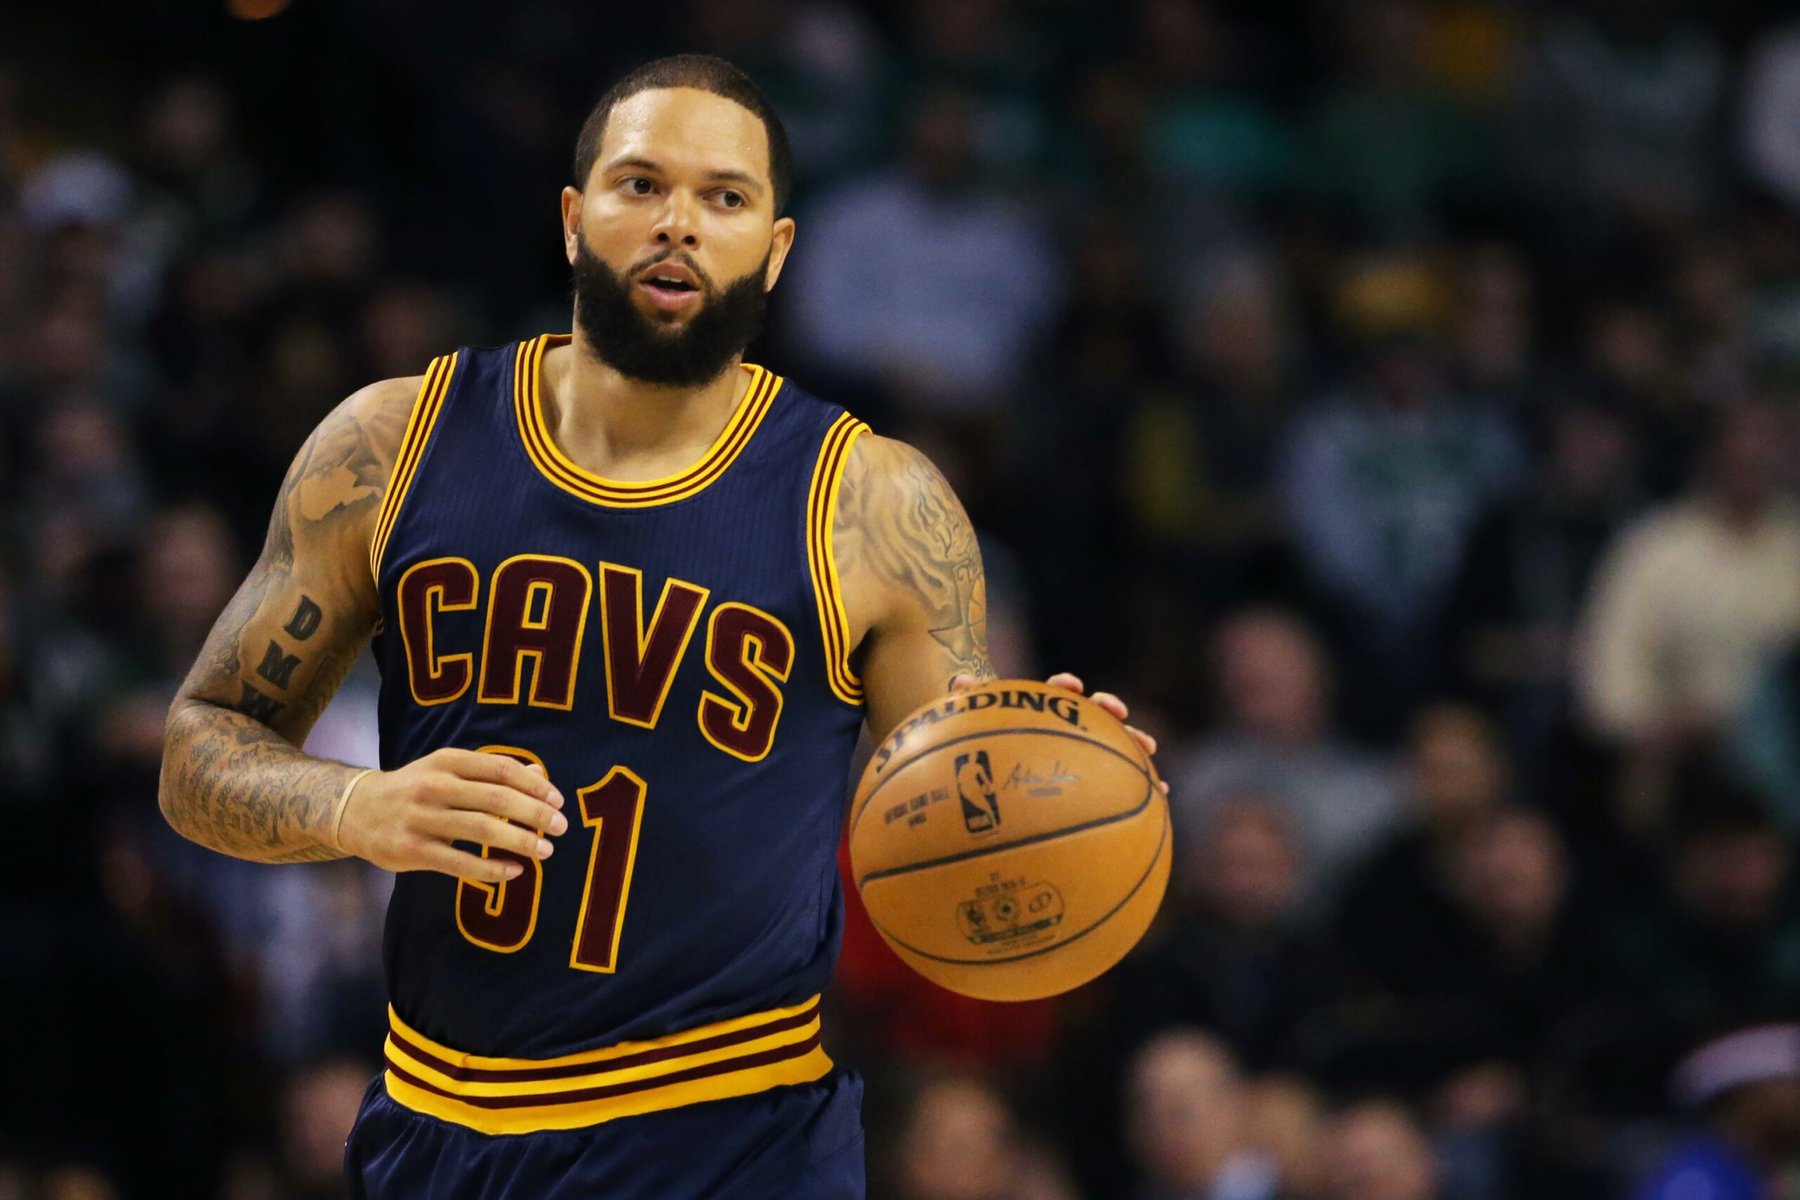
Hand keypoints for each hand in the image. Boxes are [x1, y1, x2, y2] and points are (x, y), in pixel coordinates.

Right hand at [338, 748, 566, 881]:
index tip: (558, 800)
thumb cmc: (416, 788)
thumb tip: (541, 776)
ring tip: (545, 850)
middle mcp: (434, 786)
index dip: (534, 785)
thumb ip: (492, 772)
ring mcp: (421, 819)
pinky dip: (492, 868)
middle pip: (496, 798)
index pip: (501, 769)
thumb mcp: (449, 769)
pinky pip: (461, 863)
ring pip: (481, 830)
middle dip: (535, 813)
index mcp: (447, 761)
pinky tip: (514, 871)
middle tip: (561, 827)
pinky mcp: (413, 851)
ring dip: (520, 841)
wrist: (356, 810)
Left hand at [950, 672, 1168, 795]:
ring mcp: (1088, 751)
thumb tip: (960, 680)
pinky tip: (1162, 798)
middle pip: (1095, 713)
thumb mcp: (974, 727)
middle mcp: (1071, 726)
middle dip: (1109, 712)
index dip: (1065, 686)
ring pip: (1117, 745)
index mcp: (1045, 711)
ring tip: (1150, 754)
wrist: (1001, 767)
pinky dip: (1144, 786)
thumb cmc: (989, 743)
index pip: (1057, 691)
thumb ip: (970, 703)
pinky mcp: (1098, 777)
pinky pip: (1123, 781)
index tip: (1072, 687)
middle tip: (1120, 715)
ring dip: (1135, 745)